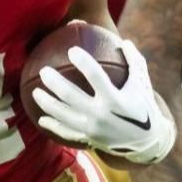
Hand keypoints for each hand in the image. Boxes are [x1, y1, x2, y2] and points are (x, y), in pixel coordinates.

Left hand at [31, 39, 176, 164]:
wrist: (147, 141)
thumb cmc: (143, 104)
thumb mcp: (143, 82)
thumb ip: (134, 61)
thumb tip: (123, 40)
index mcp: (116, 99)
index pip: (96, 77)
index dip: (84, 63)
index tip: (72, 50)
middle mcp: (102, 115)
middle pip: (72, 97)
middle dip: (55, 83)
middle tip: (43, 71)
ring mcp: (93, 129)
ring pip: (64, 116)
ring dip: (47, 103)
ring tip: (34, 91)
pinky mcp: (89, 139)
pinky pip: (66, 133)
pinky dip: (53, 125)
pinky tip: (41, 118)